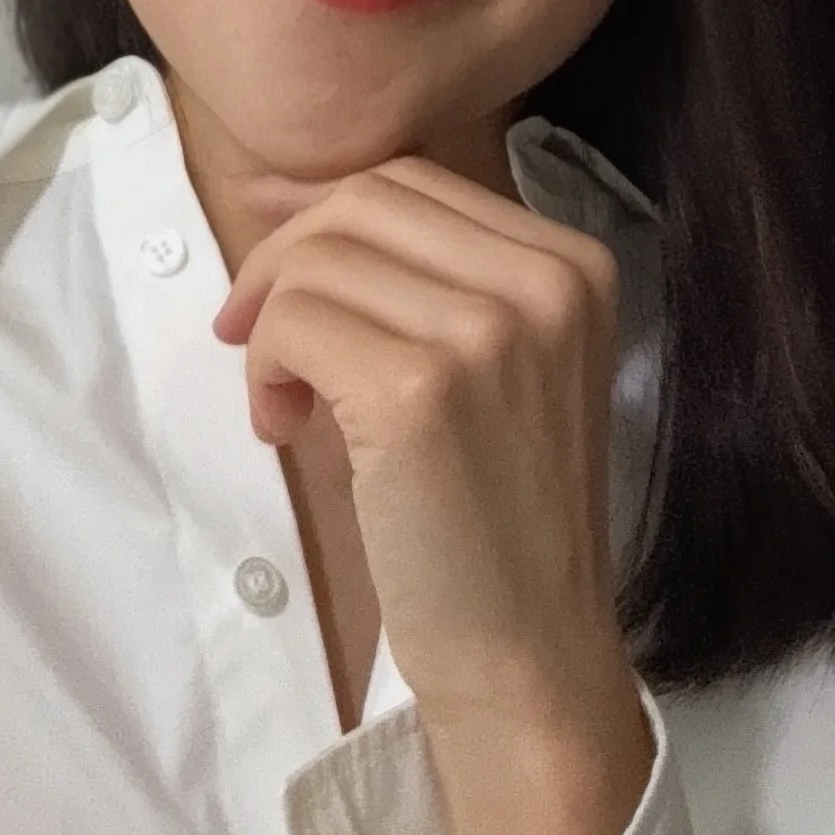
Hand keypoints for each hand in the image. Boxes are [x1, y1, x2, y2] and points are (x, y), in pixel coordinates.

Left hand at [210, 155, 637, 743]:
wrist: (529, 651)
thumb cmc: (496, 516)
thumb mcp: (498, 366)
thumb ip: (430, 278)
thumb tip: (291, 208)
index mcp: (574, 264)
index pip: (411, 182)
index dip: (325, 227)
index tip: (288, 295)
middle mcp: (546, 283)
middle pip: (361, 203)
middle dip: (285, 262)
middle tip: (260, 343)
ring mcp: (490, 332)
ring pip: (318, 261)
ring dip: (273, 328)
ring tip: (287, 405)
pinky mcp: (423, 391)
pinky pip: (294, 324)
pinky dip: (266, 370)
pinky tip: (284, 427)